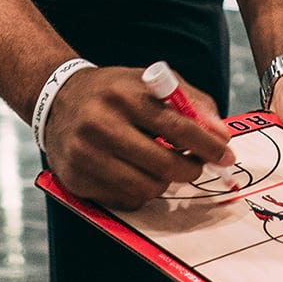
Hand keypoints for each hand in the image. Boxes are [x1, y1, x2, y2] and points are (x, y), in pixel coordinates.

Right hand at [41, 65, 234, 211]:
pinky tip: (137, 173)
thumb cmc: (115, 92)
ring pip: (146, 188)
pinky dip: (141, 192)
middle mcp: (100, 125)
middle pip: (163, 164)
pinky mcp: (77, 181)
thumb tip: (222, 136)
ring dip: (165, 183)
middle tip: (197, 165)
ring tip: (163, 166)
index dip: (206, 144)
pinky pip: (125, 200)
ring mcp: (85, 156)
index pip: (176, 126)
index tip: (225, 154)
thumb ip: (190, 102)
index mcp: (123, 95)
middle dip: (191, 169)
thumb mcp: (150, 81)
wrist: (57, 101)